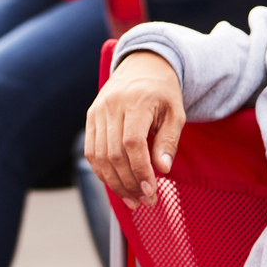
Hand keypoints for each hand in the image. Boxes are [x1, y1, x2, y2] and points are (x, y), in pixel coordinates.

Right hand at [86, 51, 184, 206]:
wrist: (142, 65)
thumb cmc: (162, 90)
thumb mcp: (176, 112)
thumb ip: (169, 141)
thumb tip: (163, 169)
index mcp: (136, 101)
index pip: (132, 143)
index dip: (140, 170)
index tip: (151, 190)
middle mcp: (111, 106)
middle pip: (113, 154)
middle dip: (129, 183)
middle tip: (145, 201)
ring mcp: (97, 112)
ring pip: (99, 156)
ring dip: (115, 183)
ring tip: (132, 199)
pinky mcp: (90, 118)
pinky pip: (91, 151)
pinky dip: (102, 172)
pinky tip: (117, 184)